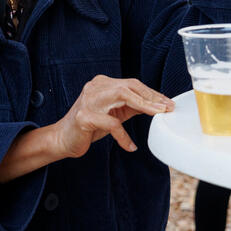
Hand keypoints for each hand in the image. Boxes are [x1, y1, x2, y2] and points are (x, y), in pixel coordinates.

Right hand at [51, 75, 173, 159]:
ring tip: (158, 115)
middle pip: (129, 86)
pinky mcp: (84, 117)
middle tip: (167, 108)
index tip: (168, 103)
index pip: (131, 84)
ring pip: (122, 96)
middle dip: (151, 97)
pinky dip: (124, 136)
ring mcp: (88, 101)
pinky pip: (112, 124)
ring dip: (144, 106)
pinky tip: (130, 146)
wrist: (62, 139)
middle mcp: (94, 88)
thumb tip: (157, 105)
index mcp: (101, 84)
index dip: (152, 93)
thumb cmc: (89, 127)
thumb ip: (131, 107)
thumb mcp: (113, 114)